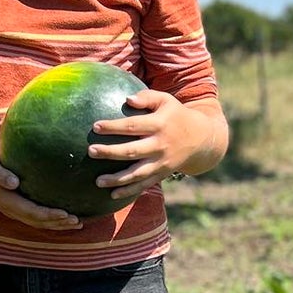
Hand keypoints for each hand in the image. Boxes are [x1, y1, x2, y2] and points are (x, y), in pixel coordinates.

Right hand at [0, 154, 80, 228]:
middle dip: (59, 223)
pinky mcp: (17, 208)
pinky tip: (64, 216)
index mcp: (9, 202)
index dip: (50, 215)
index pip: (33, 212)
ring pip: (40, 223)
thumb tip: (15, 182)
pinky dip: (52, 220)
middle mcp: (14, 211)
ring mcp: (15, 212)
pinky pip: (37, 217)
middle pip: (40, 222)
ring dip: (58, 225)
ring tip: (77, 224)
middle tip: (78, 222)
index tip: (65, 214)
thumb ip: (1, 174)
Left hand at [88, 89, 202, 206]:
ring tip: (98, 181)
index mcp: (159, 125)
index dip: (114, 127)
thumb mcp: (166, 100)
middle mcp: (160, 146)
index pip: (133, 126)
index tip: (95, 126)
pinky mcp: (162, 174)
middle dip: (110, 152)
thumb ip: (147, 97)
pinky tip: (113, 195)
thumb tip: (127, 99)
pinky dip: (129, 191)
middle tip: (91, 151)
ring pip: (137, 173)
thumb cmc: (176, 115)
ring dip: (117, 179)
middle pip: (132, 151)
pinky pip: (144, 185)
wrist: (201, 139)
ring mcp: (162, 163)